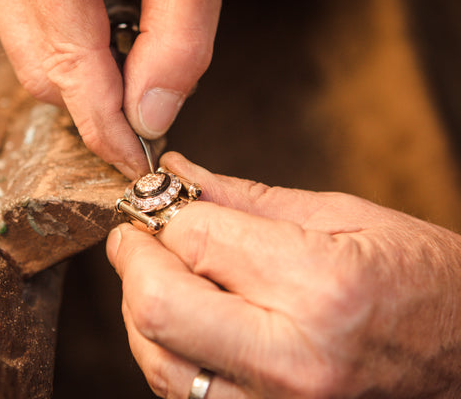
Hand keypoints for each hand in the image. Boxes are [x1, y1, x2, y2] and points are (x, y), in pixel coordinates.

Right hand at [0, 0, 220, 178]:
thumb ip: (175, 43)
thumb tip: (153, 117)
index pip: (69, 76)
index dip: (108, 133)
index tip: (137, 166)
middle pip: (43, 75)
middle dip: (98, 108)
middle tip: (147, 112)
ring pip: (35, 58)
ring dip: (86, 77)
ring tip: (135, 57)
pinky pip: (35, 33)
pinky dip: (75, 50)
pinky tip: (112, 35)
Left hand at [107, 152, 460, 397]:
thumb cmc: (416, 277)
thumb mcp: (341, 216)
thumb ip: (245, 198)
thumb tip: (178, 174)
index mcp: (320, 287)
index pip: (194, 240)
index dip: (161, 213)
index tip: (156, 201)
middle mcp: (292, 359)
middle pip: (156, 306)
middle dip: (133, 259)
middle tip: (141, 233)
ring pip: (155, 357)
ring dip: (142, 305)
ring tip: (167, 272)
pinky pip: (180, 389)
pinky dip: (166, 346)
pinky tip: (187, 316)